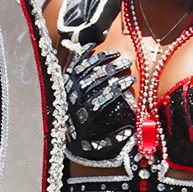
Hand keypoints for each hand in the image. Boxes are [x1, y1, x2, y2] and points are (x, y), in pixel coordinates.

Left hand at [63, 43, 133, 160]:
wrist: (60, 136)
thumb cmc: (83, 140)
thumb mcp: (98, 146)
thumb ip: (114, 139)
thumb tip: (130, 130)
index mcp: (82, 117)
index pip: (100, 98)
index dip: (116, 88)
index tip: (131, 81)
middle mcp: (73, 100)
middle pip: (93, 80)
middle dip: (111, 70)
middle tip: (127, 63)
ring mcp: (68, 89)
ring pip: (84, 69)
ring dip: (101, 60)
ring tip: (117, 55)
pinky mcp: (65, 81)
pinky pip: (73, 64)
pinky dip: (83, 54)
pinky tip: (94, 45)